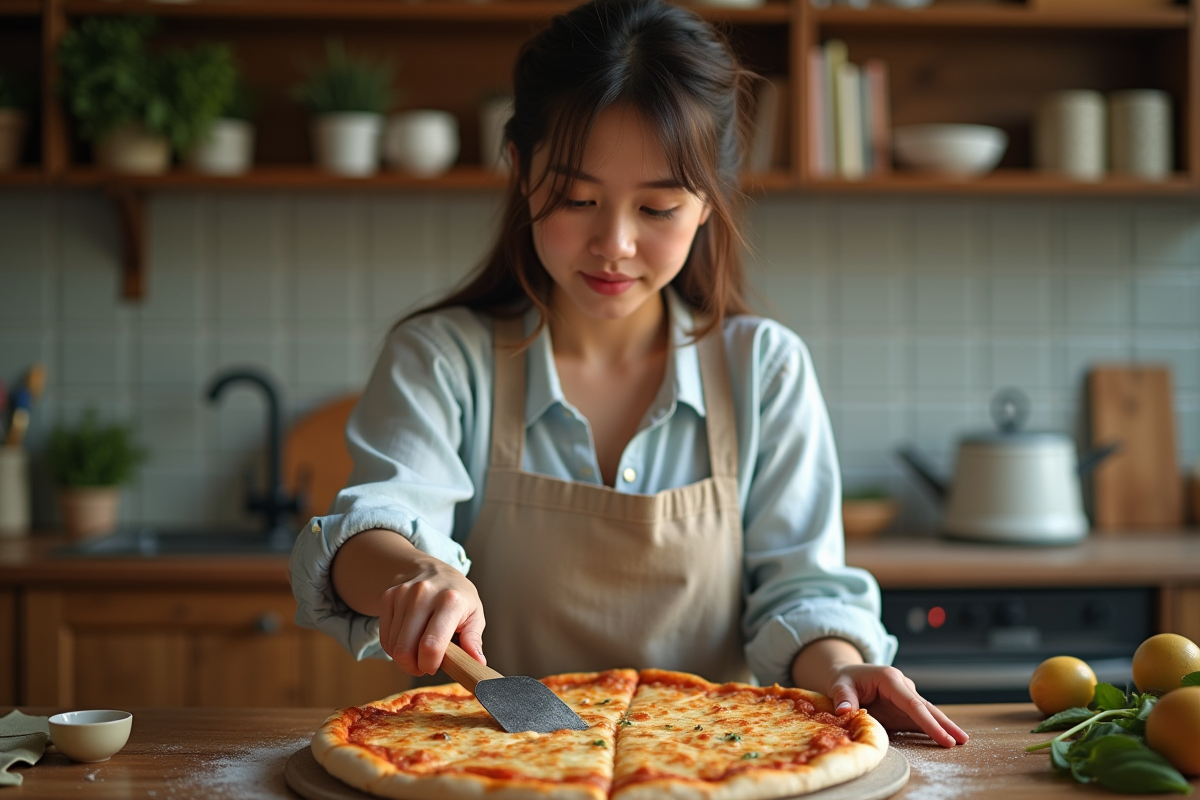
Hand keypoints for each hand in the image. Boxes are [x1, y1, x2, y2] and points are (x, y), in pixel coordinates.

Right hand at [378, 553, 486, 675]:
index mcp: (451, 600)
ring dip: (404, 658)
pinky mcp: (389, 596)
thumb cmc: (457, 597)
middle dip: (413, 667)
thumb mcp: (475, 615)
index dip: (430, 665)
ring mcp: (403, 594)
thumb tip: (477, 663)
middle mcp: (424, 593)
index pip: (431, 646)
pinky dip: (394, 647)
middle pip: (406, 649)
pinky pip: (384, 637)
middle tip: (424, 665)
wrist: (433, 570)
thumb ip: (473, 640)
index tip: (435, 667)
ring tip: (418, 651)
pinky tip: (408, 641)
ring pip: (393, 646)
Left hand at [791, 637, 967, 748]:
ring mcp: (904, 696)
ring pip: (927, 712)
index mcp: (890, 679)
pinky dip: (932, 728)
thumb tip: (845, 712)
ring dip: (943, 726)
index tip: (942, 737)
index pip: (912, 703)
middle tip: (962, 740)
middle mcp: (902, 686)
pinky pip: (918, 718)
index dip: (928, 721)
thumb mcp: (839, 685)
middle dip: (944, 724)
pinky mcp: (902, 707)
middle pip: (926, 707)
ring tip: (962, 741)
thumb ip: (844, 698)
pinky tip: (944, 739)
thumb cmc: (844, 679)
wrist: (846, 675)